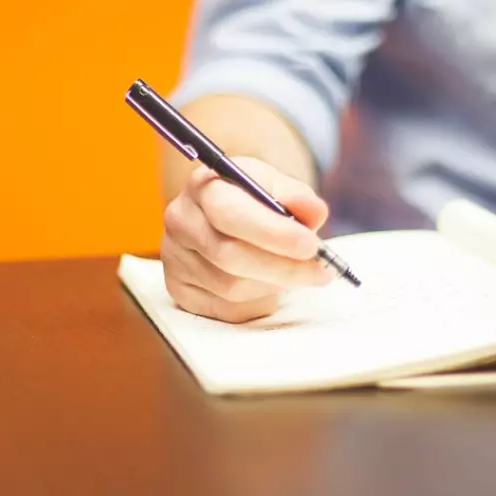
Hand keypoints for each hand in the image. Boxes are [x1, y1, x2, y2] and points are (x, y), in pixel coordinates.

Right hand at [161, 157, 333, 322]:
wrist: (223, 218)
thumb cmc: (253, 202)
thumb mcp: (276, 187)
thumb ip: (296, 196)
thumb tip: (312, 211)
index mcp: (203, 186)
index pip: (230, 212)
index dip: (271, 233)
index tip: (309, 245)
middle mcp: (181, 220)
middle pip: (229, 255)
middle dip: (282, 267)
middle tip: (320, 271)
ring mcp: (175, 257)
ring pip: (231, 287)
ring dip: (272, 284)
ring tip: (291, 272)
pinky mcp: (179, 289)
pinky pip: (226, 308)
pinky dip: (257, 301)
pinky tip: (266, 284)